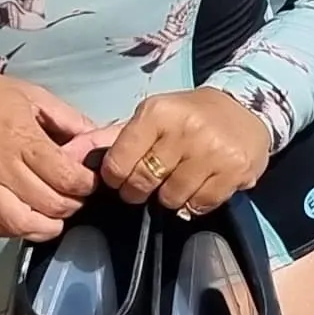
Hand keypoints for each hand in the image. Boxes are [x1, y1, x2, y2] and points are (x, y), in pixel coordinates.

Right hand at [0, 69, 105, 241]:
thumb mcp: (31, 95)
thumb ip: (66, 119)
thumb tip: (94, 138)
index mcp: (21, 138)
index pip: (66, 177)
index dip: (86, 185)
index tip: (88, 182)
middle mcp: (0, 167)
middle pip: (50, 204)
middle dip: (72, 205)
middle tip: (74, 198)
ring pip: (22, 224)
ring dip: (46, 226)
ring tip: (53, 217)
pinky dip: (14, 229)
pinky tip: (23, 218)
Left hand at [92, 87, 272, 218]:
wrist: (245, 109)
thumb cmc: (188, 116)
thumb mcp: (149, 118)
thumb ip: (109, 139)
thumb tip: (68, 154)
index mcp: (157, 112)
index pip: (119, 162)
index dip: (116, 178)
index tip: (122, 178)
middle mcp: (184, 129)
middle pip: (143, 183)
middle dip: (139, 190)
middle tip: (149, 183)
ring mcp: (211, 151)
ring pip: (171, 198)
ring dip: (169, 197)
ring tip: (177, 180)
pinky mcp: (234, 170)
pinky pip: (199, 205)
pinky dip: (194, 203)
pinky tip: (198, 185)